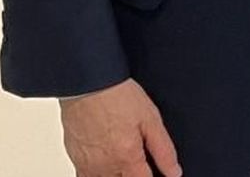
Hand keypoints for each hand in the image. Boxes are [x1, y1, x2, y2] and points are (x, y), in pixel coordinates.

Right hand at [59, 78, 181, 176]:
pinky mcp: (75, 159)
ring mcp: (88, 165)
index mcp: (127, 158)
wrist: (88, 83)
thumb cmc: (117, 96)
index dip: (153, 176)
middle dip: (133, 172)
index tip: (153, 170)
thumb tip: (174, 172)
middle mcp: (106, 167)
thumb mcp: (150, 118)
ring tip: (121, 154)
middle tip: (135, 154)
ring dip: (117, 173)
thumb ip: (163, 150)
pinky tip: (104, 158)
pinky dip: (98, 172)